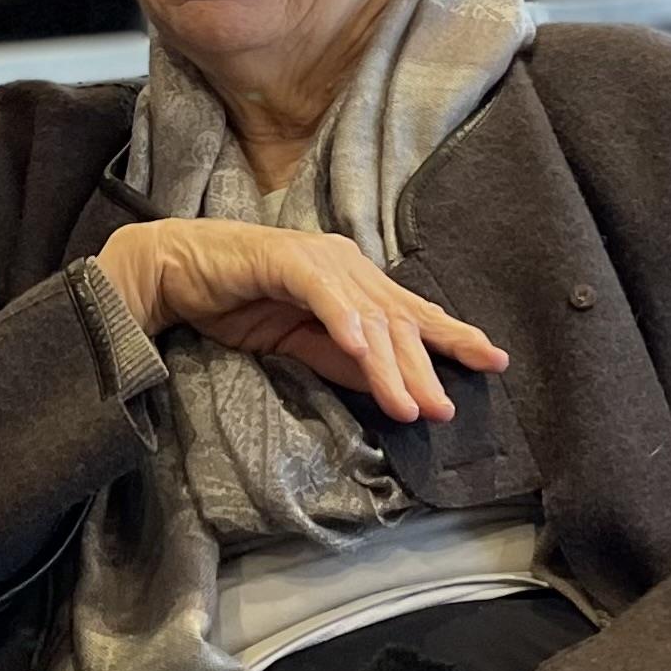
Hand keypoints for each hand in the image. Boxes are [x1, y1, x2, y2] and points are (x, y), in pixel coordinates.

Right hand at [95, 219, 507, 423]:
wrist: (177, 271)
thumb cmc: (237, 302)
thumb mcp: (299, 341)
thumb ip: (341, 358)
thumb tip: (387, 384)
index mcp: (354, 282)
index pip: (412, 314)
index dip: (453, 336)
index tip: (493, 361)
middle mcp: (346, 264)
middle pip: (396, 321)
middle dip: (424, 368)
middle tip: (443, 411)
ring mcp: (317, 259)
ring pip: (365, 315)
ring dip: (387, 363)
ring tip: (406, 403)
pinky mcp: (283, 259)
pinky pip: (321, 292)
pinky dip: (342, 320)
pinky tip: (360, 347)